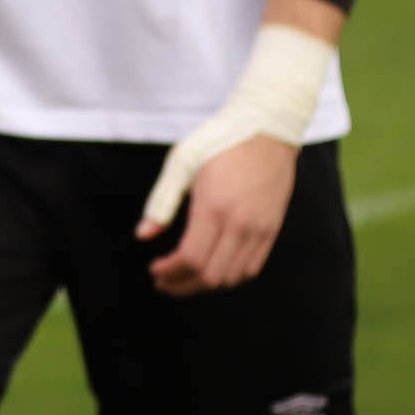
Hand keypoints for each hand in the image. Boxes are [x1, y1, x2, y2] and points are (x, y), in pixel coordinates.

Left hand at [140, 135, 293, 294]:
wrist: (267, 130)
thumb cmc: (219, 141)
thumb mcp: (181, 163)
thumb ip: (161, 202)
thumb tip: (142, 235)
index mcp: (214, 206)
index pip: (191, 258)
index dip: (170, 272)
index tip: (154, 270)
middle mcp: (241, 223)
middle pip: (211, 275)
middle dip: (182, 284)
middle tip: (162, 281)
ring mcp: (260, 228)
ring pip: (233, 277)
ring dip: (205, 284)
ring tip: (183, 278)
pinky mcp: (272, 229)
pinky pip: (251, 267)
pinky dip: (229, 276)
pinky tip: (210, 269)